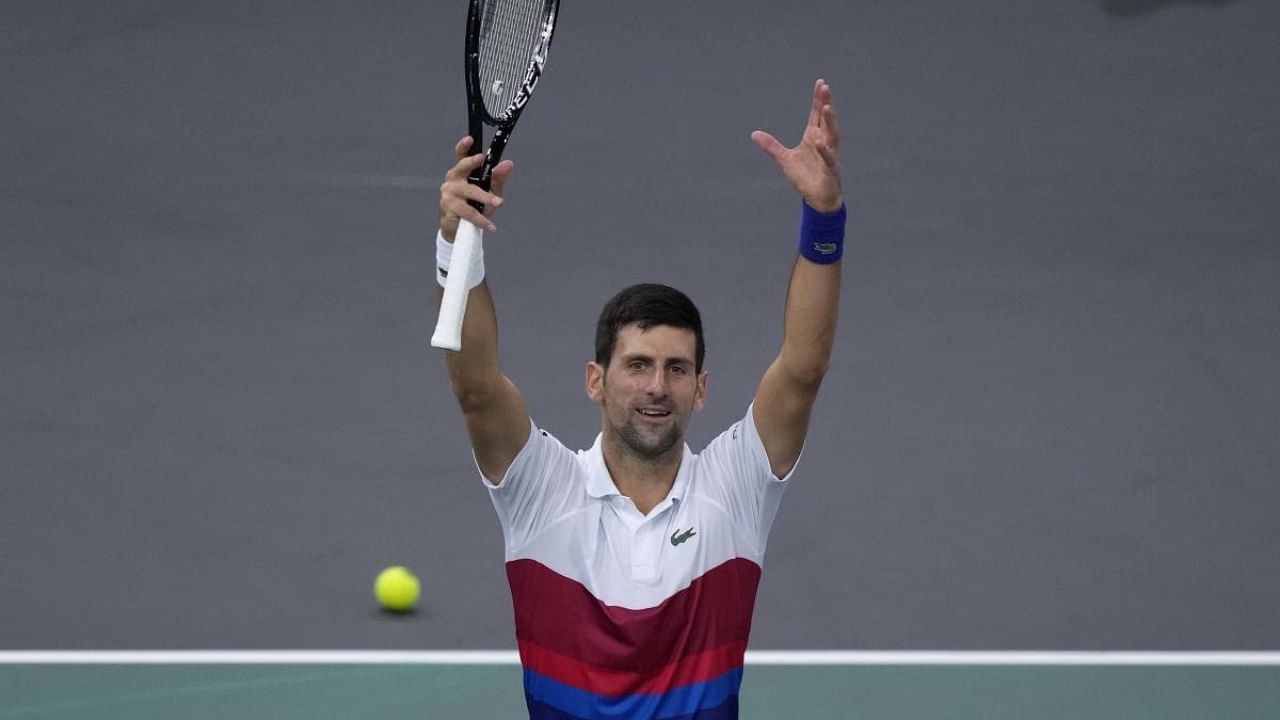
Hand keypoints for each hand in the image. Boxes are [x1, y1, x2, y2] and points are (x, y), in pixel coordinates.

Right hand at [438, 136, 514, 240]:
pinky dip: (481, 219)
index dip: (464, 146)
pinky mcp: (448, 208)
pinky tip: (490, 225)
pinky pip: (468, 212)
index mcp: (462, 172)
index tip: (470, 139)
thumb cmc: (474, 207)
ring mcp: (448, 193)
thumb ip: (498, 178)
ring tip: (499, 203)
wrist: (461, 230)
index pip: (461, 156)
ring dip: (485, 198)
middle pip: (462, 167)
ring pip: (469, 192)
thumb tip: (508, 164)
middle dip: (472, 162)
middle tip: (481, 159)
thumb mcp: (490, 191)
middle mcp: (453, 180)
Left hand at [751, 79, 842, 211]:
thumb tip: (754, 133)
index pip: (816, 115)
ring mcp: (829, 155)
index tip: (820, 83)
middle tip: (825, 87)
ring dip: (830, 121)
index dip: (818, 99)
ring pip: (832, 135)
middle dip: (825, 103)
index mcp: (813, 137)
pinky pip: (829, 158)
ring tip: (827, 107)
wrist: (817, 198)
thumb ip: (771, 146)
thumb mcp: (784, 159)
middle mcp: (824, 142)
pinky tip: (820, 142)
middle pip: (826, 119)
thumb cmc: (805, 177)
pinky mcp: (831, 169)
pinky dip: (825, 151)